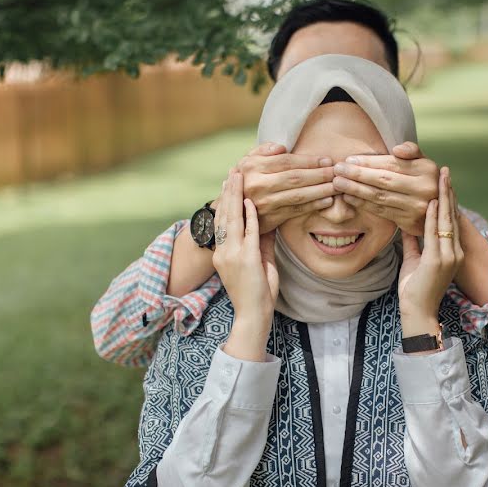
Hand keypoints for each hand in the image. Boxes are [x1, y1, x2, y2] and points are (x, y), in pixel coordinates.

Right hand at [212, 169, 279, 333]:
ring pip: (232, 219)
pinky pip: (248, 232)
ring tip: (238, 177)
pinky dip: (250, 216)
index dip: (224, 201)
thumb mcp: (258, 261)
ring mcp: (232, 255)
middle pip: (223, 216)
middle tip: (232, 171)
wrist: (253, 314)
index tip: (227, 183)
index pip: (221, 222)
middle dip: (228, 192)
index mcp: (222, 254)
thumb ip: (260, 241)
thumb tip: (266, 220)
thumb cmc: (257, 292)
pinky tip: (252, 201)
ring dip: (235, 196)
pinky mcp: (246, 259)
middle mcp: (223, 252)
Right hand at [214, 142, 337, 233]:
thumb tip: (282, 147)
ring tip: (337, 185)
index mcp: (253, 167)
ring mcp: (264, 203)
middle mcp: (258, 184)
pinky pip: (296, 210)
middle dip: (320, 174)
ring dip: (321, 190)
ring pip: (298, 195)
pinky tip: (327, 200)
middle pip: (295, 178)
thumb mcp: (247, 161)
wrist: (231, 210)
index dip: (309, 160)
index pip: (287, 161)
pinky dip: (313, 205)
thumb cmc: (245, 180)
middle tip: (338, 172)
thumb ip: (264, 150)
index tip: (327, 159)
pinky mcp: (270, 218)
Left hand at [331, 141, 439, 235]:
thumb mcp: (425, 162)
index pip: (391, 164)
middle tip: (337, 170)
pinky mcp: (408, 221)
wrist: (442, 212)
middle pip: (383, 180)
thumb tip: (396, 149)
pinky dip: (363, 204)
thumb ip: (412, 150)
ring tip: (338, 183)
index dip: (368, 162)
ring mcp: (416, 207)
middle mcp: (423, 188)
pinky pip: (381, 211)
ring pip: (380, 196)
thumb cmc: (427, 181)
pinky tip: (349, 197)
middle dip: (357, 175)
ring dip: (355, 190)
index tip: (349, 160)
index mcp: (426, 169)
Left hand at [398, 167, 463, 333]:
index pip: (450, 220)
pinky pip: (436, 234)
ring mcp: (449, 256)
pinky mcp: (439, 260)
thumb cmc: (415, 289)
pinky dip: (433, 217)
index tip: (444, 182)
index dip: (447, 200)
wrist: (419, 312)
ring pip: (446, 221)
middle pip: (452, 216)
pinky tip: (432, 202)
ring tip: (442, 178)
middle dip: (448, 192)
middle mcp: (454, 252)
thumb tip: (407, 224)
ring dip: (443, 198)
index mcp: (451, 252)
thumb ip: (413, 242)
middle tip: (446, 171)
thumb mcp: (414, 260)